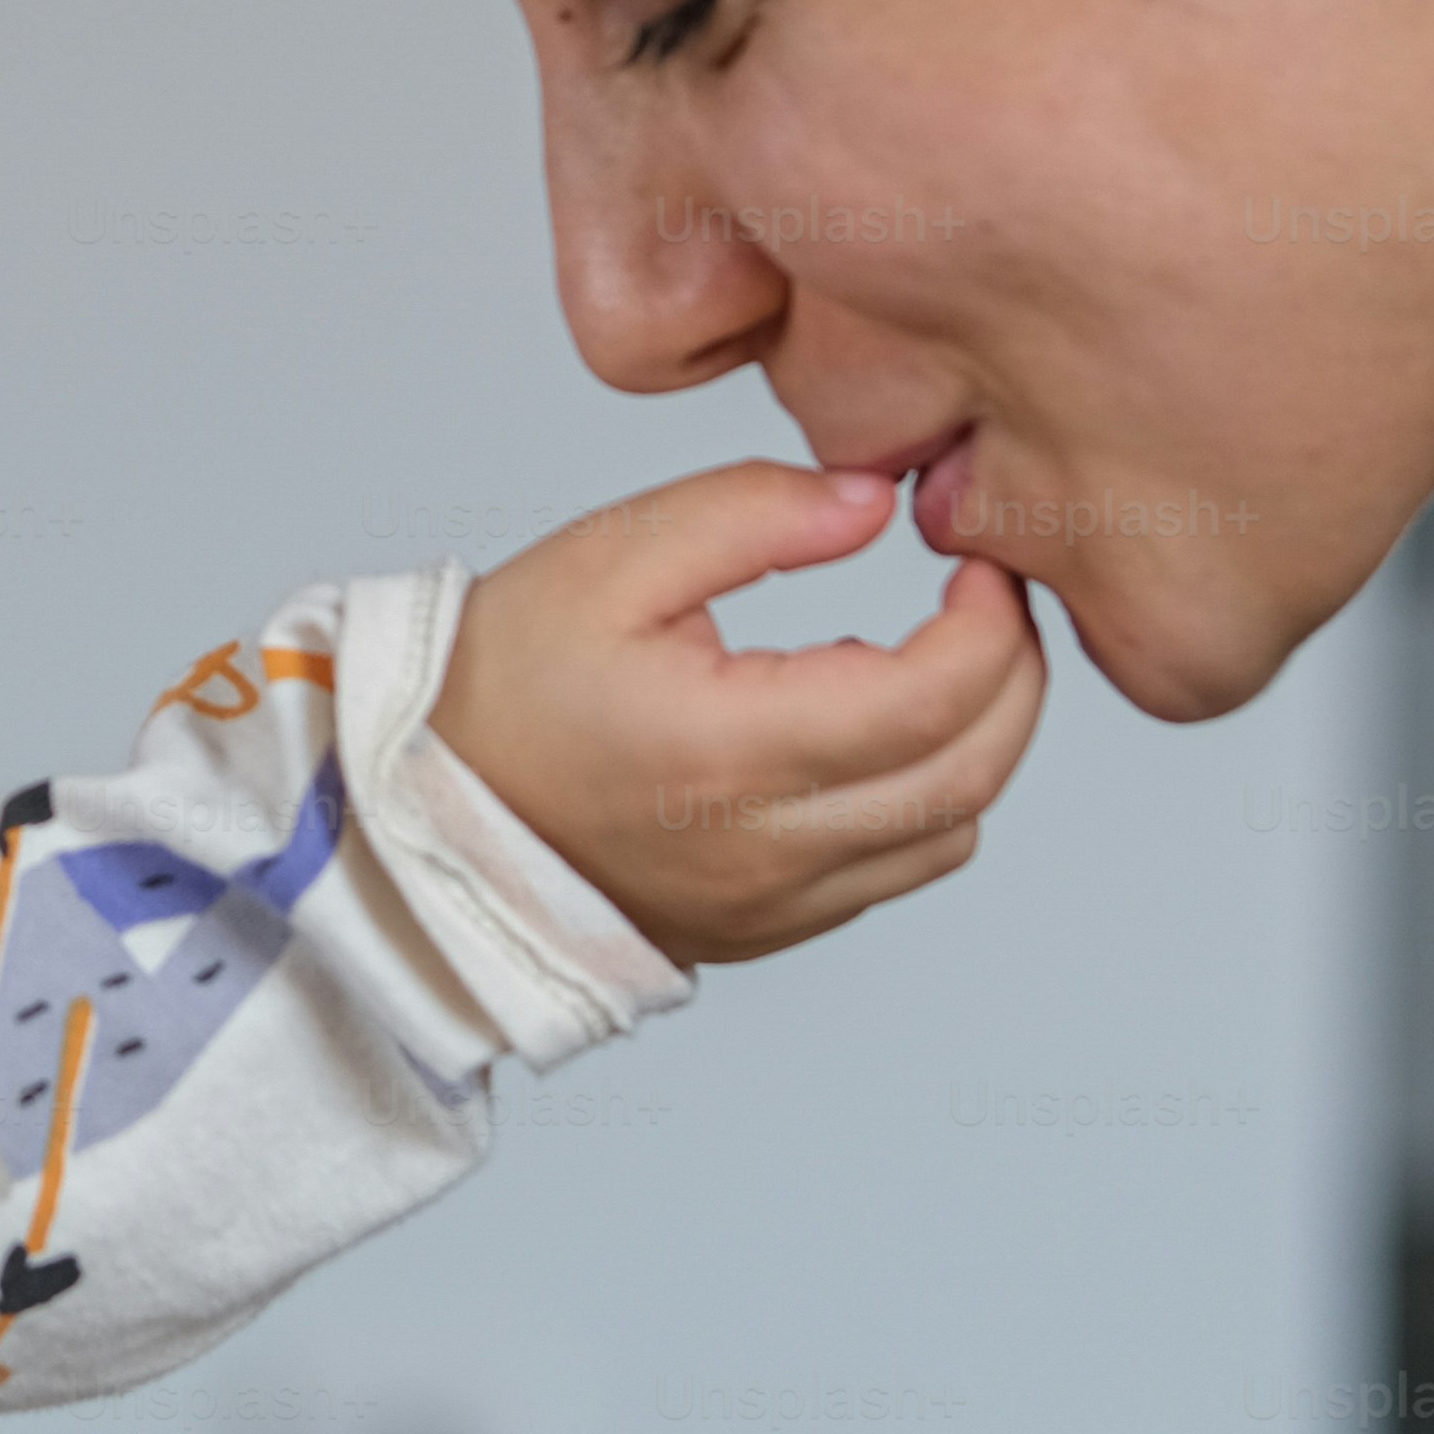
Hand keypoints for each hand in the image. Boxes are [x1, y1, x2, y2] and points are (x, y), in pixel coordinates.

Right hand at [431, 463, 1048, 965]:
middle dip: (1013, 679)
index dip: (990, 623)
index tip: (980, 563)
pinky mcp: (766, 931)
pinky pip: (893, 873)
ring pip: (950, 835)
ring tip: (942, 661)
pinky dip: (923, 800)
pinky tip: (878, 731)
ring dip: (978, 745)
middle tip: (992, 603)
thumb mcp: (613, 555)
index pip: (935, 698)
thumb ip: (754, 513)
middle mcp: (767, 849)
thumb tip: (873, 501)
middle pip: (971, 775)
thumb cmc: (501, 681)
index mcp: (732, 751)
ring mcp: (772, 906)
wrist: (419, 810)